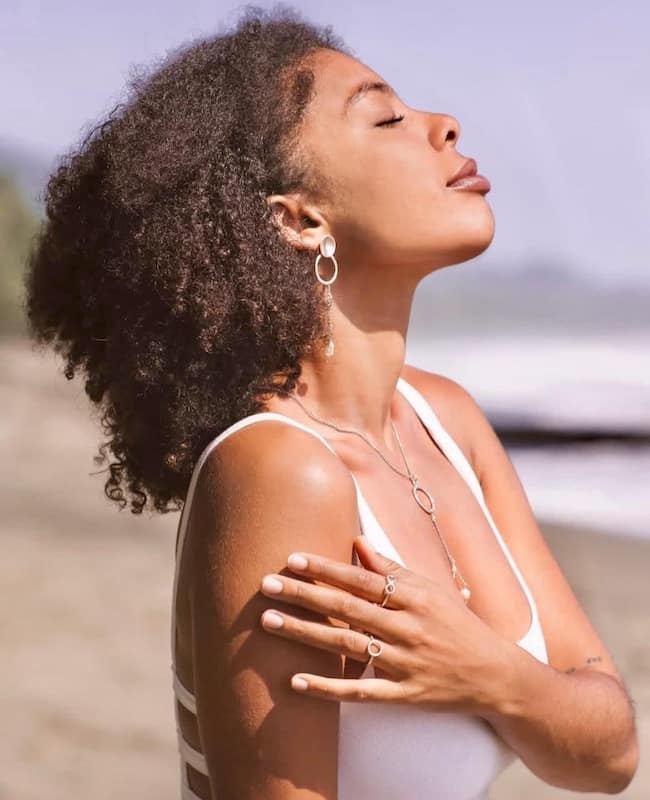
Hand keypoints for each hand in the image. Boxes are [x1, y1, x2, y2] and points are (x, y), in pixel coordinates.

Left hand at [259, 534, 509, 712]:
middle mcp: (409, 627)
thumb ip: (391, 568)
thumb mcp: (430, 590)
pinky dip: (328, 687)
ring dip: (305, 634)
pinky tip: (296, 681)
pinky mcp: (405, 695)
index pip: (361, 579)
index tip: (292, 558)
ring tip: (268, 622)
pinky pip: (361, 692)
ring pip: (347, 647)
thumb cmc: (457, 624)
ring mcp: (406, 663)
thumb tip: (356, 542)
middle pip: (347, 609)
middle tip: (266, 585)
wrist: (496, 675)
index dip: (326, 568)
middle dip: (304, 595)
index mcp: (415, 597)